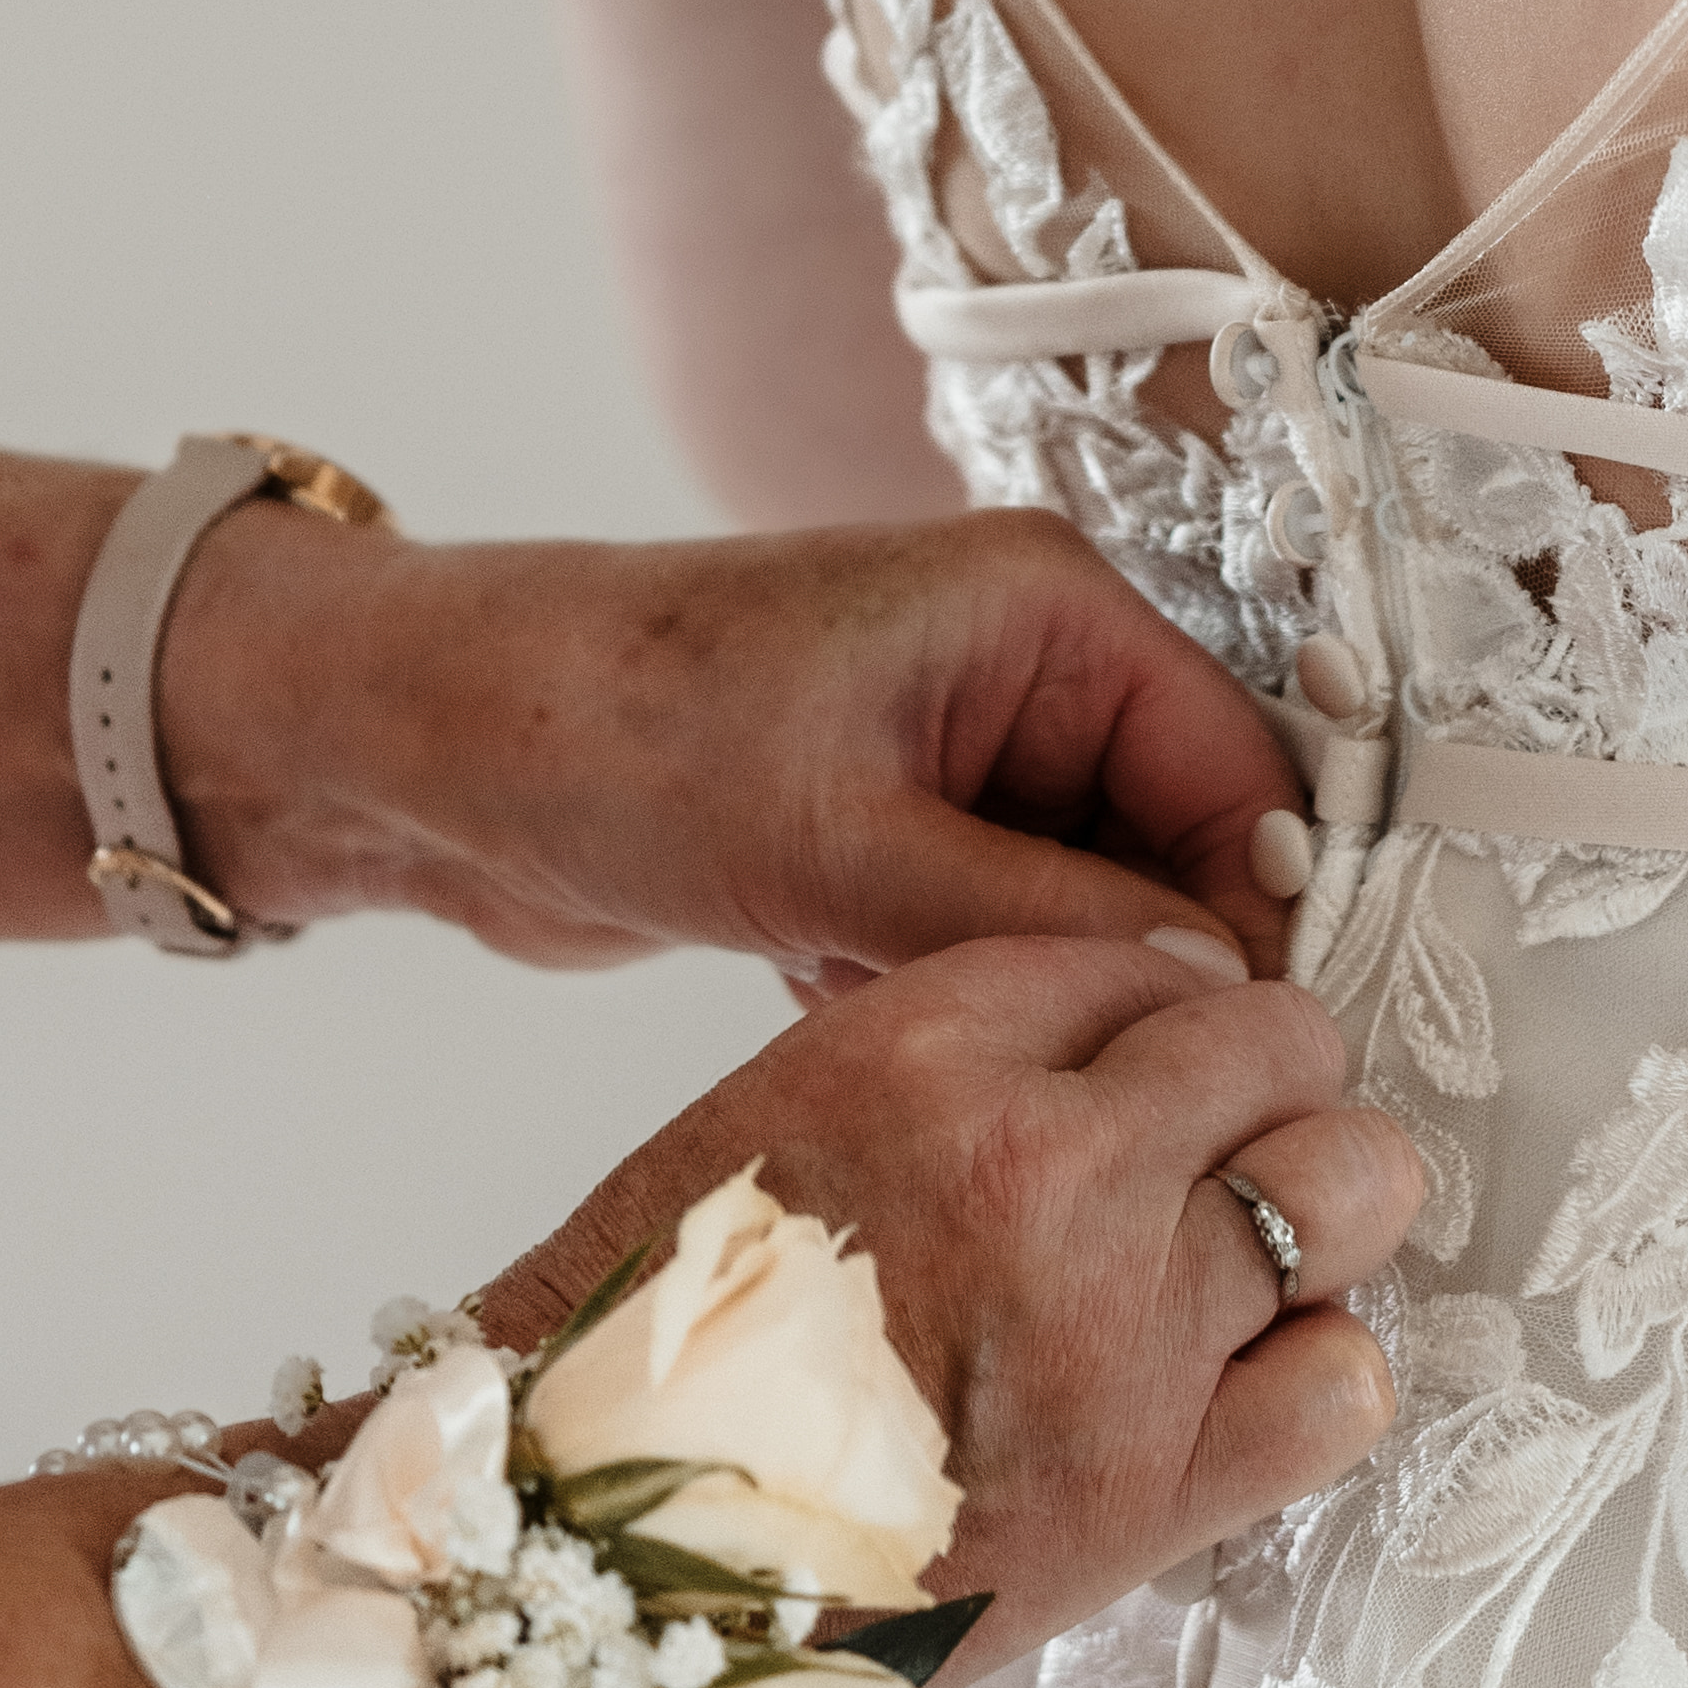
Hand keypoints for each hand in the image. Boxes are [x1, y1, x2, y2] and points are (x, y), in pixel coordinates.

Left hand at [170, 506, 1309, 980]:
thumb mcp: (841, 843)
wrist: (426, 748)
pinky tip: (823, 988)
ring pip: (1075, 915)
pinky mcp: (888, 834)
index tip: (1253, 1059)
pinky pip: (984, 943)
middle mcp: (1020, 670)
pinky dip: (932, 995)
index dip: (1261, 916)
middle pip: (1172, 849)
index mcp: (1045, 609)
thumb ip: (1043, 920)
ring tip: (893, 998)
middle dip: (1123, 968)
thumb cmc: (611, 733)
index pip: (1239, 772)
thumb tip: (1214, 993)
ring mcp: (955, 755)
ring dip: (1012, 991)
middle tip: (1075, 1078)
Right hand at [449, 923, 1417, 1669]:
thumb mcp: (791, 1107)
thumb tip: (1140, 1046)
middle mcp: (1041, 1164)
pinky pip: (1344, 1378)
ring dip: (1321, 1203)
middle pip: (1276, 1039)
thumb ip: (970, 1058)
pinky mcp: (1152, 1488)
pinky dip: (1319, 1367)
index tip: (1150, 1070)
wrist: (597, 1561)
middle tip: (1224, 1147)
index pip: (1143, 960)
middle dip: (1265, 1082)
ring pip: (1349, 1183)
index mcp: (925, 1049)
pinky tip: (1246, 1376)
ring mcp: (1115, 1327)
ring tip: (1256, 1251)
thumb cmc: (670, 1341)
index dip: (1158, 1018)